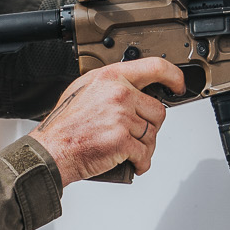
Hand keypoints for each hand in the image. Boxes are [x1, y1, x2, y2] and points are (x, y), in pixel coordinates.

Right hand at [31, 58, 185, 183]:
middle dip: (149, 125)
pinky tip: (131, 162)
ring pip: (152, 133)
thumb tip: (133, 88)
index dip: (173, 76)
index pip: (155, 67)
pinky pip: (145, 153)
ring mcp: (121, 117)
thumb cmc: (64, 124)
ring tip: (126, 149)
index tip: (178, 85)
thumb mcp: (84, 90)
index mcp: (110, 77)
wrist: (51, 150)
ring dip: (144, 146)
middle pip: (158, 110)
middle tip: (133, 133)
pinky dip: (141, 162)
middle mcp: (119, 94)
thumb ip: (110, 85)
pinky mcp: (123, 141)